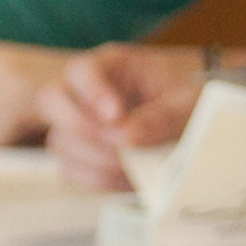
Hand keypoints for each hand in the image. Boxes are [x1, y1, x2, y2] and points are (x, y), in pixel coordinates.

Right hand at [36, 45, 203, 192]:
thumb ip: (161, 116)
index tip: (116, 115)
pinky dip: (96, 179)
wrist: (194, 128)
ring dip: (95, 159)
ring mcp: (77, 123)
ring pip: (59, 141)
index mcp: (112, 66)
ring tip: (133, 165)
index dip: (92, 92)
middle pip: (51, 100)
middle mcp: (85, 91)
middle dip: (83, 128)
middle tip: (120, 145)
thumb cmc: (189, 104)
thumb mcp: (187, 104)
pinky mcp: (79, 154)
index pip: (82, 70)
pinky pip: (69, 170)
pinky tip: (127, 178)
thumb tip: (125, 137)